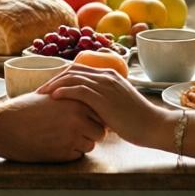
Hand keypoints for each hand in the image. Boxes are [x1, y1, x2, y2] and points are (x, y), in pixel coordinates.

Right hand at [0, 92, 106, 162]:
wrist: (3, 126)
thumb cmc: (23, 109)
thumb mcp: (50, 94)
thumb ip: (70, 97)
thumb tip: (86, 99)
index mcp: (76, 101)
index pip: (99, 113)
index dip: (92, 118)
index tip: (82, 120)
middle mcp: (78, 118)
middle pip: (99, 131)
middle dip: (89, 133)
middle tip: (73, 132)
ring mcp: (72, 137)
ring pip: (90, 145)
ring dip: (80, 144)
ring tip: (61, 138)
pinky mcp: (63, 154)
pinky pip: (77, 155)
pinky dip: (70, 153)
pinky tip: (53, 146)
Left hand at [37, 65, 167, 145]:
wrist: (153, 125)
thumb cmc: (137, 121)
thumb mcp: (118, 107)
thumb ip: (103, 104)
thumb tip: (88, 112)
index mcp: (109, 75)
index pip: (79, 69)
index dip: (62, 77)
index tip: (51, 88)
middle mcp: (106, 76)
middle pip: (72, 70)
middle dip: (54, 79)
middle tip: (41, 91)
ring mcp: (105, 85)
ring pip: (73, 78)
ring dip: (54, 84)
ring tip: (42, 94)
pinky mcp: (104, 97)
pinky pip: (78, 89)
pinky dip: (64, 91)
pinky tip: (54, 97)